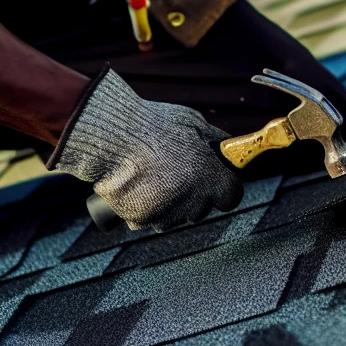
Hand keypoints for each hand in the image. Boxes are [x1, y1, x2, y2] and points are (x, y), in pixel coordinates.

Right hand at [49, 69, 243, 229]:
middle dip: (193, 194)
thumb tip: (226, 149)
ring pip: (174, 215)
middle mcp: (193, 204)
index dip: (222, 185)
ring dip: (168, 201)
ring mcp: (166, 216)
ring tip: (152, 174)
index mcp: (213, 180)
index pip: (231, 197)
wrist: (113, 138)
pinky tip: (137, 183)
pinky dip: (144, 205)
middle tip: (176, 170)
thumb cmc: (154, 127)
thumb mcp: (196, 124)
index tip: (213, 177)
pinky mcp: (141, 221)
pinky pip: (148, 218)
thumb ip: (215, 143)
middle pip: (201, 208)